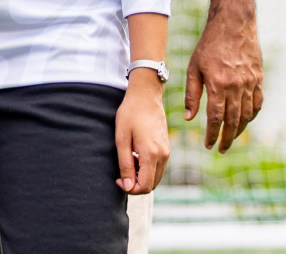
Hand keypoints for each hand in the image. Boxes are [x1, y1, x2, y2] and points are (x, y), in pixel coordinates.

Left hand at [115, 73, 169, 194]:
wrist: (146, 96)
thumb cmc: (130, 114)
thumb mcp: (122, 138)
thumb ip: (125, 164)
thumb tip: (127, 186)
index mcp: (151, 155)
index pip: (144, 186)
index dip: (130, 188)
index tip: (118, 179)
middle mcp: (163, 156)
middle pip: (151, 185)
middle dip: (136, 184)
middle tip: (121, 173)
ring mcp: (167, 152)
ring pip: (155, 178)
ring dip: (141, 177)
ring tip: (129, 160)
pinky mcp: (166, 148)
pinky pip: (158, 168)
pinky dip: (147, 169)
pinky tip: (136, 156)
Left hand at [185, 2, 262, 151]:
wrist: (234, 24)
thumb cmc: (209, 45)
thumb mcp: (194, 67)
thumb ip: (193, 94)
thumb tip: (189, 118)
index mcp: (218, 84)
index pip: (216, 118)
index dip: (212, 134)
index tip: (208, 145)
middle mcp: (236, 86)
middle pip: (233, 121)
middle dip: (227, 139)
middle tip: (221, 150)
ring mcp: (250, 83)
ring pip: (247, 115)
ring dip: (239, 130)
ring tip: (231, 139)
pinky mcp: (259, 79)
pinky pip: (258, 104)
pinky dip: (251, 116)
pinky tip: (244, 122)